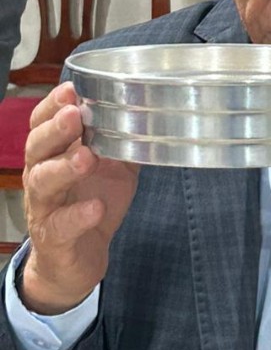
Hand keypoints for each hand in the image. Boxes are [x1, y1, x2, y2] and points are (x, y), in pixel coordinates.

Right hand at [20, 82, 139, 314]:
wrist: (76, 260)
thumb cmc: (91, 203)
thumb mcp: (113, 169)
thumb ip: (125, 142)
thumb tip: (152, 114)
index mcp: (54, 155)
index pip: (42, 124)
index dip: (52, 106)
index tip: (70, 89)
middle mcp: (41, 176)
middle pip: (38, 147)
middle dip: (56, 129)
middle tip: (75, 115)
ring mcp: (44, 207)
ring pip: (43, 182)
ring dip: (65, 167)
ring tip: (87, 157)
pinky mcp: (54, 238)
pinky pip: (61, 225)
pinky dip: (78, 216)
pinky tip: (96, 207)